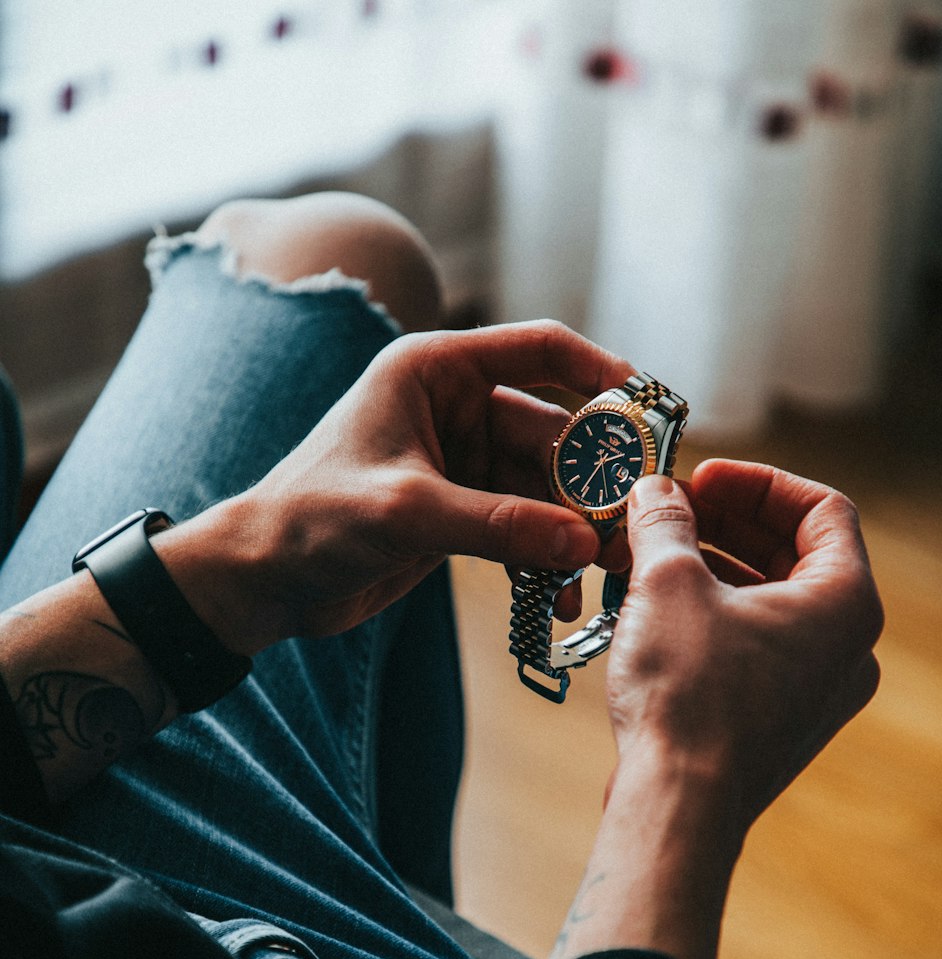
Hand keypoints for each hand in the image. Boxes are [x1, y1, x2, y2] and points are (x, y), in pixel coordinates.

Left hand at [160, 321, 632, 652]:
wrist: (263, 579)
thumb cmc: (310, 519)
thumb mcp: (406, 513)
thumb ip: (497, 525)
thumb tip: (584, 542)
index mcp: (435, 371)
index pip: (538, 349)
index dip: (599, 372)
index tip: (650, 409)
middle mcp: (456, 408)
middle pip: (553, 433)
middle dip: (592, 484)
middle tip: (627, 529)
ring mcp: (461, 463)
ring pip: (544, 489)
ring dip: (572, 532)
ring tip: (600, 575)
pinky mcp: (461, 512)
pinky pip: (523, 528)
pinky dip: (543, 558)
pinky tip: (559, 598)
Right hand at [607, 460, 883, 850]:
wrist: (679, 804)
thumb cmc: (689, 697)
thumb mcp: (668, 583)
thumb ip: (664, 522)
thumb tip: (654, 491)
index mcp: (844, 602)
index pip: (822, 508)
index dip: (758, 481)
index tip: (702, 478)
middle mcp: (844, 645)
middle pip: (793, 552)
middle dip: (725, 522)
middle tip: (667, 509)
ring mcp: (814, 685)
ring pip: (769, 598)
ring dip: (711, 564)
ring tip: (648, 552)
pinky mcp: (778, 714)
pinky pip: (753, 641)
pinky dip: (711, 611)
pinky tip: (653, 604)